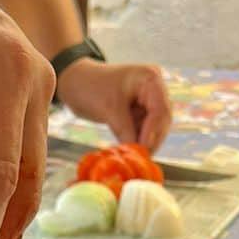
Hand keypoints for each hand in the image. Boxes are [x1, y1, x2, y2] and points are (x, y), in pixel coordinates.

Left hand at [55, 58, 171, 150]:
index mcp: (150, 79)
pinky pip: (143, 129)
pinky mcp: (139, 111)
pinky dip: (138, 140)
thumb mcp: (109, 109)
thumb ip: (124, 130)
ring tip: (134, 158)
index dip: (153, 132)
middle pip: (162, 119)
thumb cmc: (91, 87)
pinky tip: (130, 151)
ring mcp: (148, 100)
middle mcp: (154, 88)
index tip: (143, 151)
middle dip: (152, 139)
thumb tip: (136, 153)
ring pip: (154, 127)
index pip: (160, 109)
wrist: (76, 83)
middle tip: (141, 159)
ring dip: (145, 142)